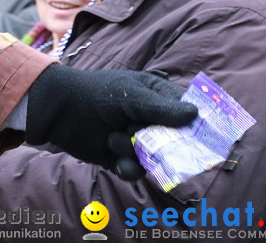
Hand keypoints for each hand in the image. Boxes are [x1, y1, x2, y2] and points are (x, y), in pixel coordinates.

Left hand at [25, 65, 196, 177]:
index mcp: (156, 97)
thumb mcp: (131, 97)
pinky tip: (114, 157)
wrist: (59, 110)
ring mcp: (135, 139)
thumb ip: (162, 109)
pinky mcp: (120, 157)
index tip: (206, 138)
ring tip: (114, 138)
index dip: (196, 125)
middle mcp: (150, 120)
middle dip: (163, 145)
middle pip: (176, 142)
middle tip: (142, 136)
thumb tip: (195, 114)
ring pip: (155, 159)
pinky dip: (127, 167)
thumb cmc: (96, 94)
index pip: (188, 113)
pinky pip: (136, 171)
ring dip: (135, 152)